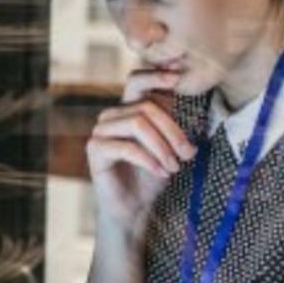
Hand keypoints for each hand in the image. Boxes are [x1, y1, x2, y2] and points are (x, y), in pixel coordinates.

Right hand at [86, 69, 196, 228]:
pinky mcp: (95, 150)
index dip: (156, 75)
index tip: (179, 75)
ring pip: (137, 123)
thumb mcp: (170, 144)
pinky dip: (149, 160)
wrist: (135, 208)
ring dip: (162, 146)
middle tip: (188, 154)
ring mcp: (100, 132)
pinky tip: (162, 173)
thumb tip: (187, 89)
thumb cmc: (154, 175)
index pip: (137, 81)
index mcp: (128, 109)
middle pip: (146, 106)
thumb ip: (173, 119)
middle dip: (173, 130)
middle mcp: (111, 116)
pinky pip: (126, 146)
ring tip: (175, 166)